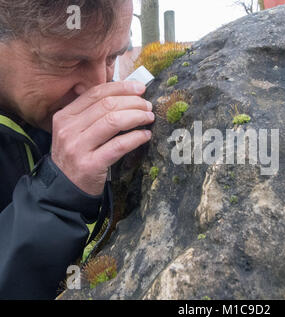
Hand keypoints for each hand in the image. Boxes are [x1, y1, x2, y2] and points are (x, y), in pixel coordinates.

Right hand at [51, 81, 153, 195]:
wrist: (65, 190)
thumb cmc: (77, 156)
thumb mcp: (76, 131)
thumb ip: (92, 113)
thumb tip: (124, 94)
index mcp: (64, 116)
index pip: (95, 93)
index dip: (121, 87)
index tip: (140, 88)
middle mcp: (68, 129)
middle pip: (107, 105)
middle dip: (133, 102)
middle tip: (148, 106)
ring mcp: (78, 147)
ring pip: (113, 121)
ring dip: (137, 116)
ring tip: (149, 118)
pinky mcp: (90, 164)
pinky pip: (119, 145)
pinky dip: (136, 138)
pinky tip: (145, 135)